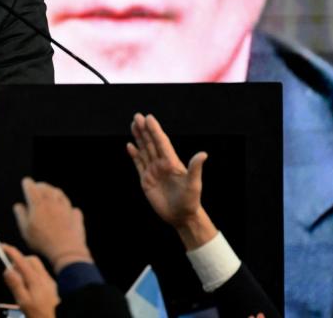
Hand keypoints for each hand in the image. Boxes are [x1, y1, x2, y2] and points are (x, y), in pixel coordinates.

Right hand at [1, 244, 58, 317]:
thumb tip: (8, 271)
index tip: (3, 247)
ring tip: (20, 283)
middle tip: (12, 271)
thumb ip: (16, 285)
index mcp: (35, 280)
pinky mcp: (52, 287)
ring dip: (26, 269)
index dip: (11, 252)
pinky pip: (41, 275)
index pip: (21, 260)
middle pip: (31, 260)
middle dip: (20, 260)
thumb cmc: (42, 314)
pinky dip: (32, 276)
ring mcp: (49, 282)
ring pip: (37, 267)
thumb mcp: (24, 302)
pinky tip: (30, 289)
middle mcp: (44, 278)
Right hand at [13, 177, 92, 273]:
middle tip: (37, 186)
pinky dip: (66, 205)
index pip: (31, 187)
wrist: (65, 250)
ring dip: (53, 191)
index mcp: (38, 204)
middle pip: (46, 187)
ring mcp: (65, 208)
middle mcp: (52, 202)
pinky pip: (71, 206)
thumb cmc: (42, 241)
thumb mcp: (25, 230)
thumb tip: (18, 205)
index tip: (26, 181)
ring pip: (59, 193)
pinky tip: (66, 208)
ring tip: (51, 193)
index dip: (27, 183)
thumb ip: (21, 215)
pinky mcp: (75, 215)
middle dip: (40, 185)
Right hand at [126, 113, 215, 248]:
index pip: (161, 142)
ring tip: (133, 125)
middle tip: (138, 116)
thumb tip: (203, 154)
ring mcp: (153, 171)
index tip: (149, 118)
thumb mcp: (193, 184)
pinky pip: (139, 164)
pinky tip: (130, 146)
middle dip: (144, 130)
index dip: (155, 130)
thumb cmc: (190, 201)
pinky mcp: (146, 180)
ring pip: (144, 150)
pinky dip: (134, 154)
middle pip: (151, 143)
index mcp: (172, 163)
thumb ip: (195, 168)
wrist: (182, 217)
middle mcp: (162, 164)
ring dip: (139, 138)